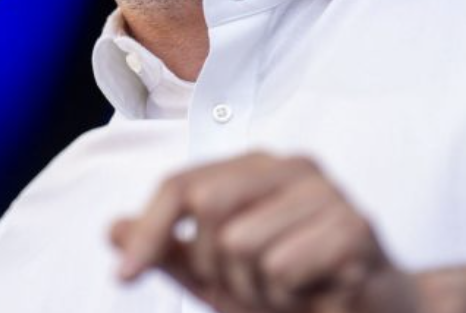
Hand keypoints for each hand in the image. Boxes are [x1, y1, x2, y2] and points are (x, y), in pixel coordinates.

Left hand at [110, 152, 422, 312]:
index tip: (123, 277)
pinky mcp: (355, 225)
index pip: (180, 184)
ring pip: (243, 245)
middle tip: (248, 288)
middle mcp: (290, 166)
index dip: (148, 229)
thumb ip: (171, 251)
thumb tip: (111, 229)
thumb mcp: (219, 275)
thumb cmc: (293, 290)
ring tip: (288, 292)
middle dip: (215, 266)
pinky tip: (317, 295)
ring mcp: (326, 191)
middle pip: (207, 205)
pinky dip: (291, 298)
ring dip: (257, 290)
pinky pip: (283, 269)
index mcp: (255, 167)